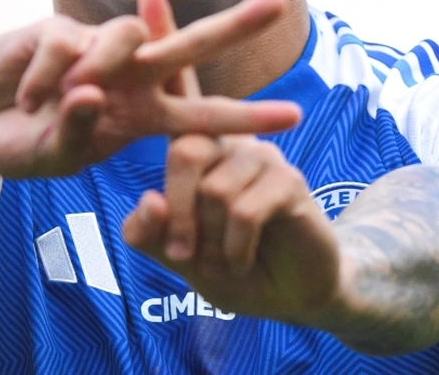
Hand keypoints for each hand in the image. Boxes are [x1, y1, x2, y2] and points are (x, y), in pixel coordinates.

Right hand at [0, 0, 301, 178]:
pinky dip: (46, 77)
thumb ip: (79, 134)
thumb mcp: (56, 158)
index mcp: (142, 114)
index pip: (203, 116)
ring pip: (127, 35)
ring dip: (97, 68)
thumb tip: (94, 92)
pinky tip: (28, 98)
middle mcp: (129, 76)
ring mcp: (97, 48)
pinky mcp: (59, 28)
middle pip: (191, 45)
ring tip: (55, 103)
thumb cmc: (26, 145)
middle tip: (279, 3)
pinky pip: (66, 45)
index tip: (295, 116)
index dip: (246, 117)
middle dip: (236, 24)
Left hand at [121, 133, 341, 324]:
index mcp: (198, 148)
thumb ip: (150, 233)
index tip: (167, 239)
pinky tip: (241, 262)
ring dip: (211, 243)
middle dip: (179, 217)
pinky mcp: (290, 181)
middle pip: (184, 153)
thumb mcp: (178, 257)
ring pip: (215, 189)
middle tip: (183, 257)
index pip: (164, 140)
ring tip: (222, 264)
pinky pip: (244, 212)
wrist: (288, 297)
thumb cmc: (229, 265)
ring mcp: (263, 157)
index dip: (157, 189)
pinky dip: (235, 249)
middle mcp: (230, 141)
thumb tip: (148, 201)